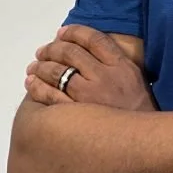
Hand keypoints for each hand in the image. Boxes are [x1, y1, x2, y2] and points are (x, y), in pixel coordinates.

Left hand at [25, 24, 154, 110]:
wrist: (141, 140)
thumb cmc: (137, 108)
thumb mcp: (134, 76)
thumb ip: (115, 60)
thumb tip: (88, 48)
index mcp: (120, 65)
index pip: (94, 39)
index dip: (75, 32)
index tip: (62, 32)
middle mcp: (104, 76)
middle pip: (72, 53)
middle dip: (53, 48)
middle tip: (43, 51)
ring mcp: (89, 96)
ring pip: (58, 72)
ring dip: (42, 66)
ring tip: (34, 66)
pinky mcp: (77, 116)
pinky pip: (51, 96)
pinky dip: (38, 87)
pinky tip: (32, 83)